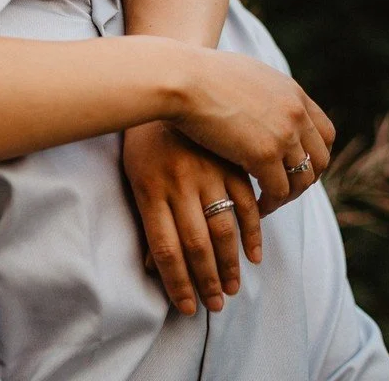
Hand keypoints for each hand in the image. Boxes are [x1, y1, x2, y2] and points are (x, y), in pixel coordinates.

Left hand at [122, 122, 261, 315]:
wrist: (170, 79)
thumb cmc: (144, 134)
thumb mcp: (135, 172)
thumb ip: (149, 216)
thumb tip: (151, 266)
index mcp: (149, 188)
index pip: (164, 249)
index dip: (176, 282)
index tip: (186, 308)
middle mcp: (179, 184)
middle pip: (195, 245)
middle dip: (206, 281)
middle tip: (216, 306)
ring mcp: (208, 172)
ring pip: (224, 229)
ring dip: (231, 265)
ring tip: (232, 289)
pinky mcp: (231, 162)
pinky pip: (248, 203)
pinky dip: (253, 233)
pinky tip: (253, 255)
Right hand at [167, 48, 334, 213]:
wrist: (182, 78)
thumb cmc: (198, 75)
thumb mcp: (244, 74)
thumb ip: (261, 91)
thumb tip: (258, 99)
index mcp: (292, 93)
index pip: (324, 133)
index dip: (315, 155)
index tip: (297, 167)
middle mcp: (295, 113)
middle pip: (320, 159)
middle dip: (305, 179)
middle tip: (284, 191)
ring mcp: (283, 134)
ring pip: (302, 179)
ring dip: (288, 195)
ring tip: (269, 203)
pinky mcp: (264, 154)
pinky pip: (278, 190)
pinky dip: (270, 203)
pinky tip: (255, 207)